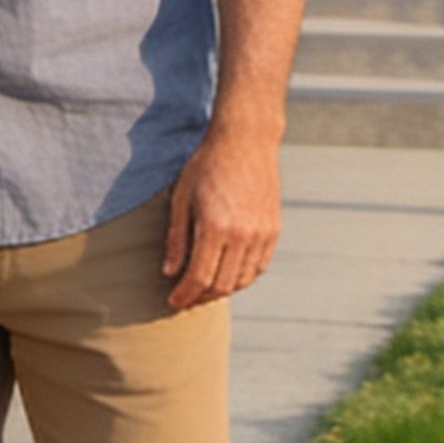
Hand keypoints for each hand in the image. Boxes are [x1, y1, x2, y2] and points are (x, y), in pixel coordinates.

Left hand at [161, 129, 280, 310]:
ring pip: (243, 280)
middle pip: (222, 285)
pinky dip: (243, 277)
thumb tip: (170, 273)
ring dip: (223, 290)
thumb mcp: (181, 198)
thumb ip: (176, 239)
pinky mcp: (273, 229)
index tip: (174, 301)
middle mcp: (242, 234)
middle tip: (187, 298)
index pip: (199, 277)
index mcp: (215, 227)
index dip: (185, 296)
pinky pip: (259, 266)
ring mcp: (261, 233)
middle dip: (201, 298)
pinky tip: (228, 273)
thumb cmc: (207, 165)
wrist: (245, 141)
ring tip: (206, 288)